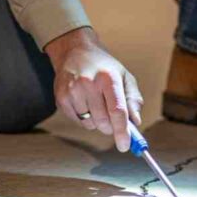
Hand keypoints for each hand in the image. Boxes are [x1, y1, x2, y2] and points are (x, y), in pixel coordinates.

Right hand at [44, 27, 143, 151]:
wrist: (75, 51)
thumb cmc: (104, 67)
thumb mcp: (124, 77)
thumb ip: (133, 99)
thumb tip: (135, 122)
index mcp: (108, 77)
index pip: (117, 111)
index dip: (122, 131)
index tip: (125, 145)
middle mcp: (89, 83)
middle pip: (103, 121)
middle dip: (111, 127)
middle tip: (112, 119)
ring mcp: (73, 90)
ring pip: (90, 124)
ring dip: (97, 121)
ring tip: (96, 103)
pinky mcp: (61, 97)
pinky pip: (78, 121)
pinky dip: (84, 119)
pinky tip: (84, 102)